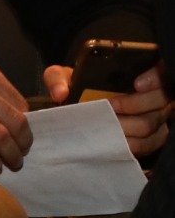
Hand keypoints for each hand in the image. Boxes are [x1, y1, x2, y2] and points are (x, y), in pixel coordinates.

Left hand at [45, 64, 172, 157]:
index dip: (155, 78)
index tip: (136, 84)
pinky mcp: (150, 138)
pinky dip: (135, 145)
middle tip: (113, 106)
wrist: (77, 107)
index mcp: (136, 74)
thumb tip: (61, 94)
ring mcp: (154, 118)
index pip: (160, 72)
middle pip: (160, 102)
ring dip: (133, 127)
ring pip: (155, 125)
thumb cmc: (75, 89)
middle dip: (137, 104)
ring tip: (111, 126)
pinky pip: (151, 144)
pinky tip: (119, 142)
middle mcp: (151, 96)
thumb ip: (57, 78)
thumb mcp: (62, 77)